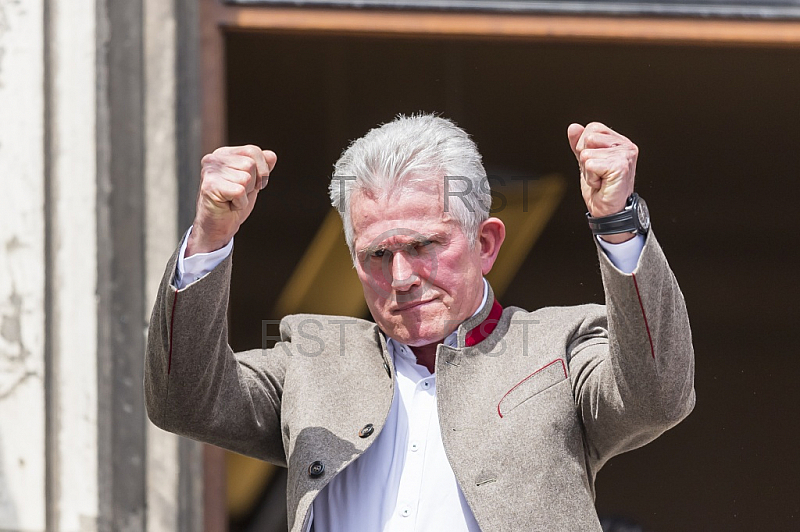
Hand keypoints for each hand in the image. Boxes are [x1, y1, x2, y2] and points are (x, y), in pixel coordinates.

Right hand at [187, 145, 276, 254]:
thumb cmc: (233, 203)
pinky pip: (239, 191)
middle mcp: (214, 158)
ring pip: (246, 178)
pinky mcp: (209, 186)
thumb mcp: (253, 182)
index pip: (254, 151)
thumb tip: (271, 156)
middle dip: (252, 184)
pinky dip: (240, 203)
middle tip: (238, 194)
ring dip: (245, 194)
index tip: (253, 184)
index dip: (262, 171)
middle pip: (250, 164)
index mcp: (225, 153)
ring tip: (232, 199)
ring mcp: (210, 171)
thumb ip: (262, 166)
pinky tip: (229, 205)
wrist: (217, 227)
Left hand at [567, 122, 638, 243]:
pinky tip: (602, 184)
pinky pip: (590, 165)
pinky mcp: (620, 166)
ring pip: (587, 153)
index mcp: (619, 141)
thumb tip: (573, 127)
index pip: (592, 128)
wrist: (609, 211)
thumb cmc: (601, 188)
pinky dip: (591, 177)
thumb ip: (579, 144)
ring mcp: (625, 155)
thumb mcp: (586, 162)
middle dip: (585, 158)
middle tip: (597, 172)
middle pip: (588, 138)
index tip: (595, 163)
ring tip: (600, 178)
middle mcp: (625, 145)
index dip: (584, 147)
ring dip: (588, 170)